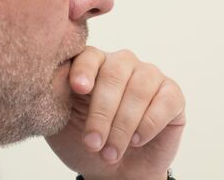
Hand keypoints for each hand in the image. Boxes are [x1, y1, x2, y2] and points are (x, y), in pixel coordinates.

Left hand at [46, 47, 185, 179]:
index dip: (84, 70)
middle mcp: (122, 64)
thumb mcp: (61, 121)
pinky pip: (165, 101)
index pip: (89, 56)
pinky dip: (149, 124)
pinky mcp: (172, 95)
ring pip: (139, 89)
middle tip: (93, 143)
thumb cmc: (87, 141)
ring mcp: (149, 76)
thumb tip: (51, 78)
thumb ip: (56, 96)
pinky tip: (136, 140)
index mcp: (93, 64)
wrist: (116, 172)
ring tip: (111, 153)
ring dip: (123, 125)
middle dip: (102, 112)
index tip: (79, 89)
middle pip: (114, 74)